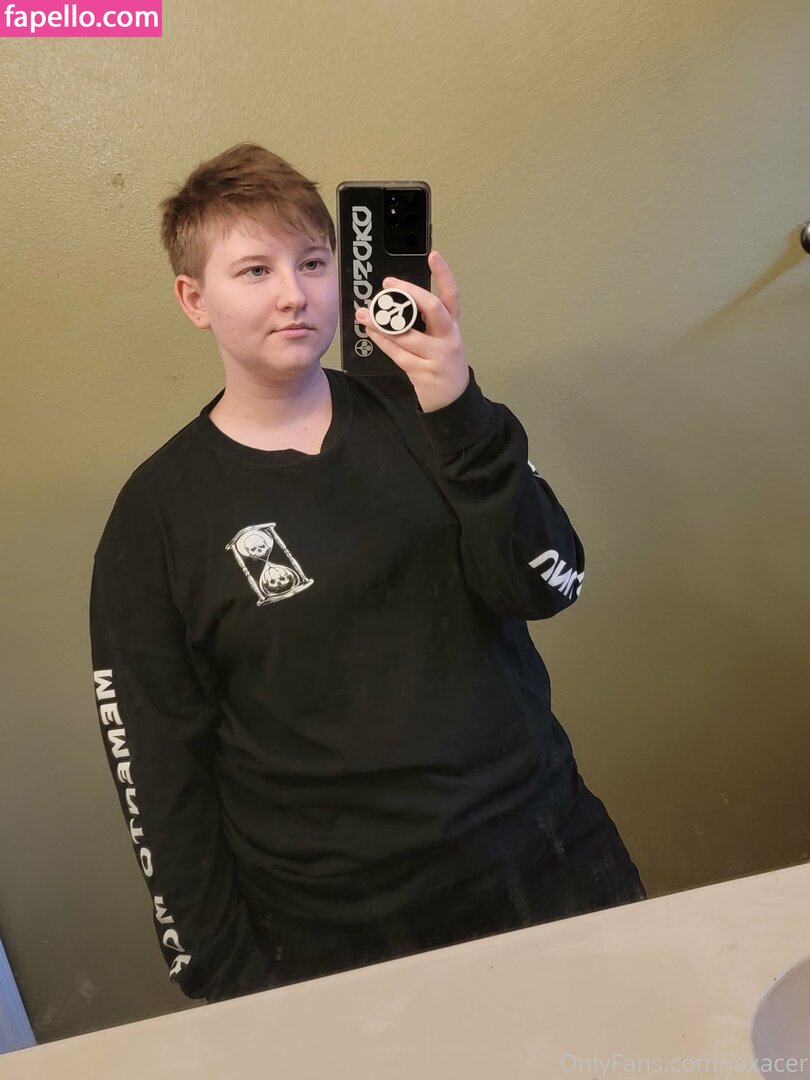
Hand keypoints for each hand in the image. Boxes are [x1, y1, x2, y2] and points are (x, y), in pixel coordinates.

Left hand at [354, 250, 469, 412]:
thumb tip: (394, 298)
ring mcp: (437, 355)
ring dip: (383, 322)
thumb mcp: (440, 337)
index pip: (451, 295)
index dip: (443, 273)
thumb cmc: (440, 360)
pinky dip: (382, 341)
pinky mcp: (423, 371)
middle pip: (433, 308)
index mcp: (452, 324)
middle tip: (388, 283)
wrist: (451, 397)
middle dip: (409, 293)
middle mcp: (448, 337)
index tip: (433, 254)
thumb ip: (424, 320)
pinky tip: (371, 331)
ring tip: (365, 313)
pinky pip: (398, 353)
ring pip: (407, 334)